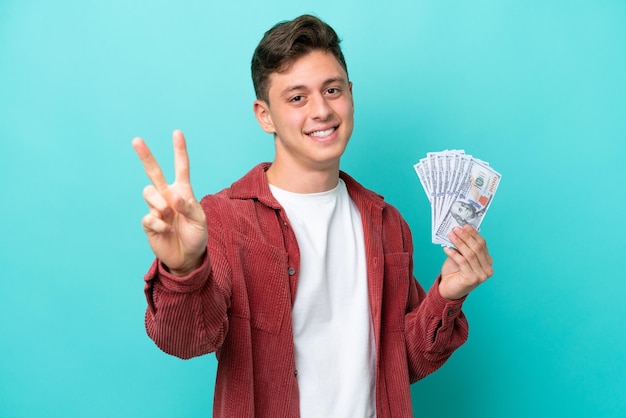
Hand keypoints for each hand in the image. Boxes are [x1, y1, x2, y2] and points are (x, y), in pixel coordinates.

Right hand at [132, 130, 207, 275]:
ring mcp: (157, 208)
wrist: (187, 257)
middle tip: (136, 140)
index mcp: (183, 191)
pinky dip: (159, 224)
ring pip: (148, 192)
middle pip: (154, 172)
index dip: (179, 151)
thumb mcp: (200, 221)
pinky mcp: (149, 223)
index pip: (181, 168)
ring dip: (159, 202)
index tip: (177, 133)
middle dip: (145, 156)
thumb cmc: (196, 236)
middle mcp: (168, 196)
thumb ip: (189, 207)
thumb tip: (174, 196)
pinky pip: (149, 217)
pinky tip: (167, 231)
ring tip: (168, 215)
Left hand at [439, 225, 493, 299]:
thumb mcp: (460, 256)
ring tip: (450, 235)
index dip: (473, 234)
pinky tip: (446, 249)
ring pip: (470, 254)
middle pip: (477, 248)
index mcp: (487, 262)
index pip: (482, 244)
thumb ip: (463, 246)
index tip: (464, 226)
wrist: (448, 290)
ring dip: (459, 243)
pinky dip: (454, 253)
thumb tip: (460, 231)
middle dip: (465, 237)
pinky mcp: (472, 279)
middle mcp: (488, 269)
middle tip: (456, 229)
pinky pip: (462, 261)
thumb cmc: (455, 272)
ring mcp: (481, 275)